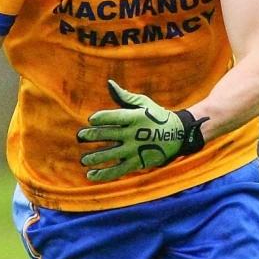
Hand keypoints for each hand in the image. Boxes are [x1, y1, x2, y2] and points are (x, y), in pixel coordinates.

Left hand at [77, 79, 207, 181]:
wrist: (178, 135)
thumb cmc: (157, 116)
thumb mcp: (144, 103)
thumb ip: (124, 96)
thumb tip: (109, 84)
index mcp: (135, 117)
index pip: (113, 117)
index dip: (100, 118)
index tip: (90, 120)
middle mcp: (133, 133)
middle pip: (108, 135)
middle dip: (91, 136)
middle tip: (80, 137)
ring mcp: (135, 149)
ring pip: (110, 155)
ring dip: (94, 157)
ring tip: (84, 160)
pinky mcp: (137, 163)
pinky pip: (118, 170)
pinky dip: (104, 174)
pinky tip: (91, 175)